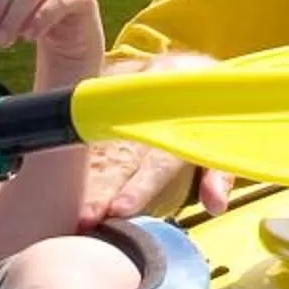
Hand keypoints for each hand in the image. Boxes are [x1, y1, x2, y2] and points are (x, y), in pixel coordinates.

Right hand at [77, 52, 233, 224]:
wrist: (188, 69)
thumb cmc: (207, 115)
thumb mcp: (223, 140)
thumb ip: (219, 173)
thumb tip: (216, 205)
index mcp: (176, 118)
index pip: (156, 159)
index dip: (138, 186)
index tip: (118, 210)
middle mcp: (144, 110)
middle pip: (120, 156)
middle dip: (101, 191)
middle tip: (85, 219)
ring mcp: (120, 107)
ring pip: (99, 148)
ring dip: (86, 183)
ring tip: (75, 214)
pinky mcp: (103, 107)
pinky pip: (86, 138)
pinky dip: (75, 167)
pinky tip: (64, 191)